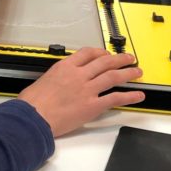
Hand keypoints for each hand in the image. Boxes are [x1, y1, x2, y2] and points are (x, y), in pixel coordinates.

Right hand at [18, 48, 144, 136]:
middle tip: (129, 59)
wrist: (33, 118)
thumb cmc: (32, 104)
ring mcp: (87, 90)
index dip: (100, 52)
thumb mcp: (43, 81)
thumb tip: (59, 82)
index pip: (88, 53)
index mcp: (65, 67)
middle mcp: (78, 75)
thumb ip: (56, 78)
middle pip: (105, 62)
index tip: (106, 54)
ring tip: (137, 72)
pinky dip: (129, 96)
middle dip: (119, 59)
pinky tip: (138, 95)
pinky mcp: (92, 106)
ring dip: (128, 73)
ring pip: (113, 76)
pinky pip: (115, 98)